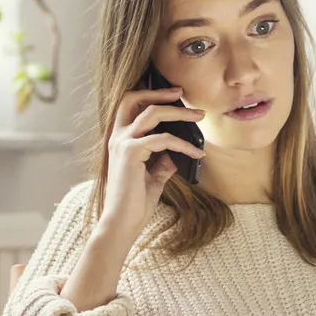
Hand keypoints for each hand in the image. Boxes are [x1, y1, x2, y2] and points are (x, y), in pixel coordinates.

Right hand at [60, 87, 203, 310]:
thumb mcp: (153, 177)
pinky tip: (195, 154)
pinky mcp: (130, 153)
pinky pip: (162, 140)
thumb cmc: (134, 203)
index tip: (173, 94)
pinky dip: (183, 144)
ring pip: (151, 113)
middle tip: (182, 92)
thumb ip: (162, 162)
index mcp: (119, 140)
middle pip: (134, 98)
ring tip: (198, 116)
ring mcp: (122, 143)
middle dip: (159, 92)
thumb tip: (178, 152)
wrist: (122, 223)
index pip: (130, 105)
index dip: (149, 94)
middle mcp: (117, 137)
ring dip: (178, 112)